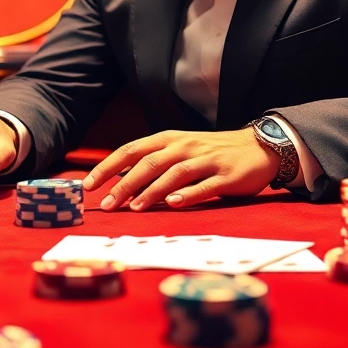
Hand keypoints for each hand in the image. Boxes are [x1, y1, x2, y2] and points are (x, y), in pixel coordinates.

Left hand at [81, 128, 278, 210]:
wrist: (259, 147)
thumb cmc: (212, 153)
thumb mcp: (180, 151)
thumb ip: (154, 165)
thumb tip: (121, 184)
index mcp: (169, 140)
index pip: (131, 150)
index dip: (108, 167)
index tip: (88, 185)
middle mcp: (184, 147)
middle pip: (149, 163)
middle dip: (125, 184)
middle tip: (107, 205)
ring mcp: (206, 160)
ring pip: (174, 174)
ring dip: (152, 191)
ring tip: (134, 208)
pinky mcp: (226, 176)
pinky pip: (205, 186)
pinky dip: (188, 195)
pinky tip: (174, 204)